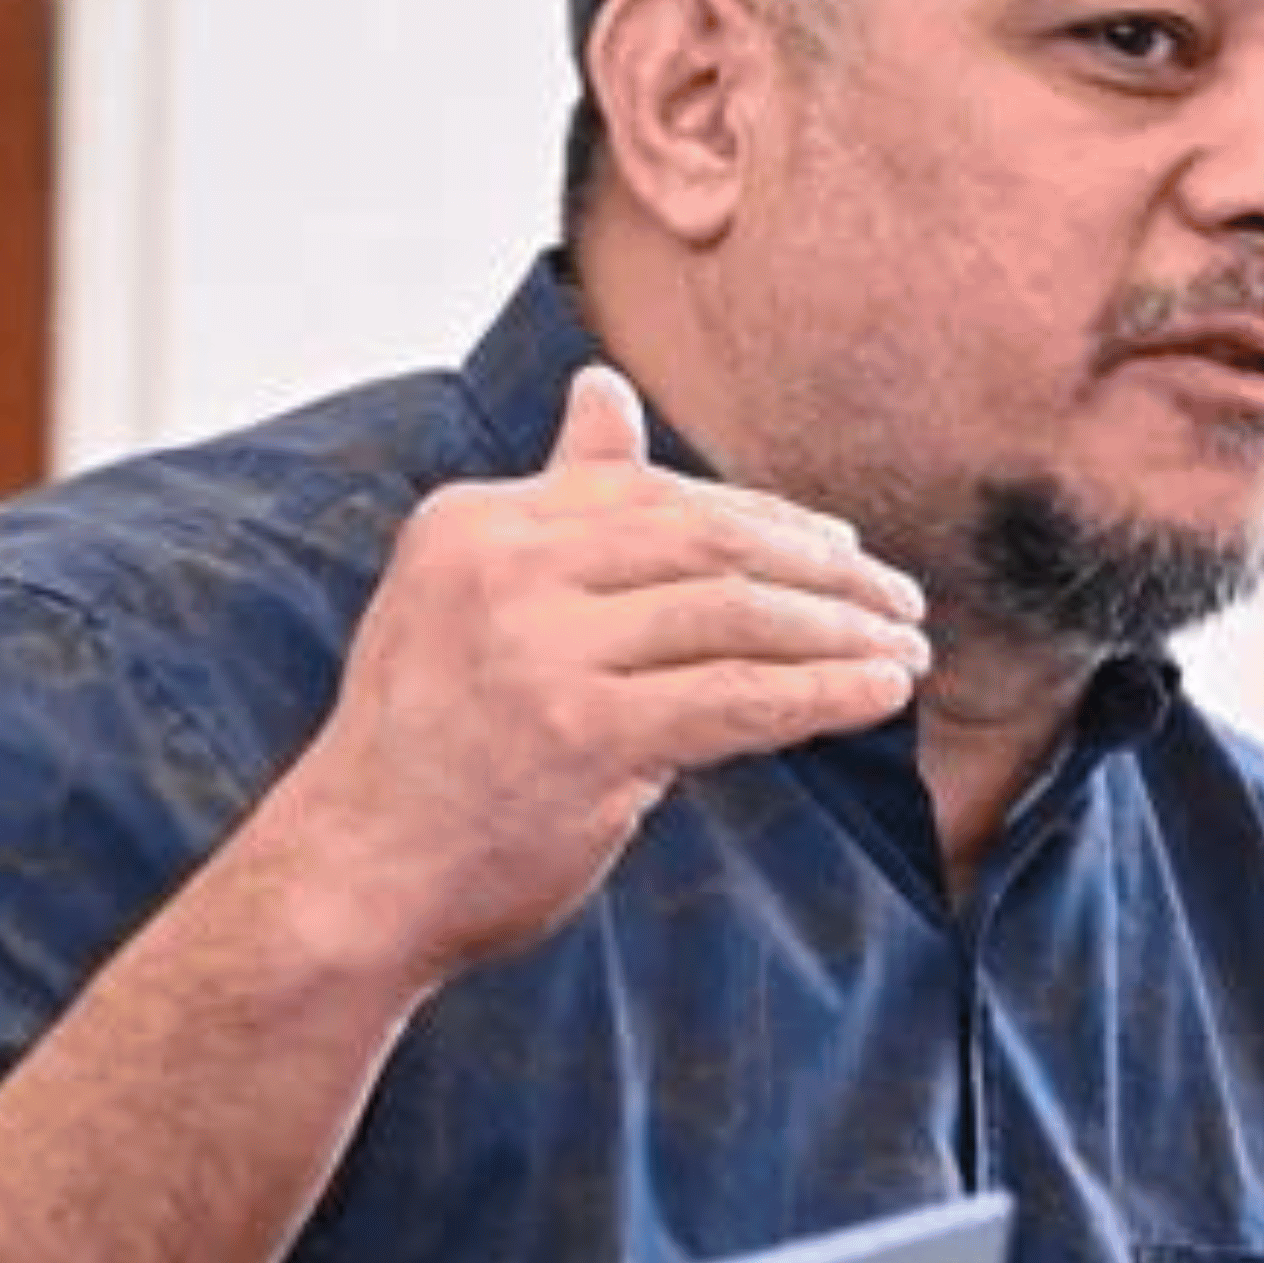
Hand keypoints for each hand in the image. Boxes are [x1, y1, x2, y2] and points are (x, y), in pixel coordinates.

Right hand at [266, 363, 930, 981]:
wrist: (356, 876)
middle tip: (900, 596)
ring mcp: (538, 650)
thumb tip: (604, 386)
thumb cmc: (427, 744)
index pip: (655, 497)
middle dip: (824, 566)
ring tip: (907, 650)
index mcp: (477, 520)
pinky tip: (879, 693)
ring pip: (736, 615)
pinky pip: (738, 698)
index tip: (841, 548)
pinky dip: (825, 692)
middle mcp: (502, 567)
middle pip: (708, 541)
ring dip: (842, 629)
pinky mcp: (581, 735)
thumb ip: (555, 501)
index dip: (767, 519)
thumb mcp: (468, 595)